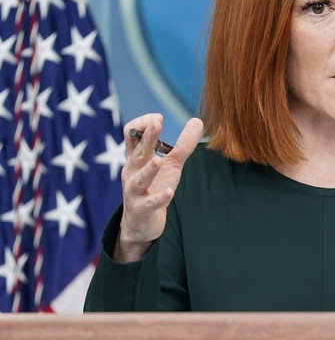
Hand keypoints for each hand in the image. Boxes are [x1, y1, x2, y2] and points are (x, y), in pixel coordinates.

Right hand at [114, 114, 202, 261]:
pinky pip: (149, 202)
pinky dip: (159, 197)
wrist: (142, 222)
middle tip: (156, 122)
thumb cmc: (155, 186)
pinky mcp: (141, 208)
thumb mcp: (171, 163)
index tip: (158, 118)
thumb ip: (183, 144)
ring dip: (149, 169)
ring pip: (139, 178)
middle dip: (147, 137)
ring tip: (159, 160)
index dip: (142, 124)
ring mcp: (134, 191)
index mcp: (137, 158)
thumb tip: (197, 120)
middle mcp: (132, 172)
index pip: (131, 134)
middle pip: (137, 151)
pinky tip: (169, 192)